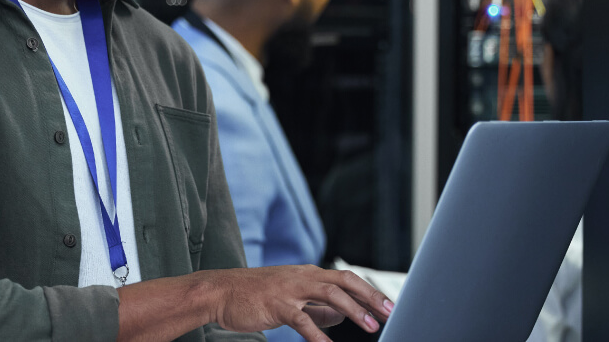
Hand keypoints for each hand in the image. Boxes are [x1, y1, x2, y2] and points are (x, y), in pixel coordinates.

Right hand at [205, 265, 394, 341]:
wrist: (219, 292)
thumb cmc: (255, 296)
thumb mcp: (291, 299)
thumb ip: (317, 307)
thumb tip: (343, 316)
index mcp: (308, 274)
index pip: (346, 279)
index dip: (369, 292)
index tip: (389, 307)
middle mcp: (302, 277)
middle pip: (344, 282)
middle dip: (370, 297)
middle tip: (388, 314)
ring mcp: (289, 289)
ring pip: (329, 294)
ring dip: (352, 310)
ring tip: (369, 327)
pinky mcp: (275, 305)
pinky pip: (301, 319)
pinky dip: (317, 333)